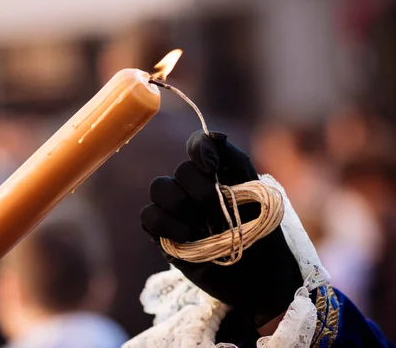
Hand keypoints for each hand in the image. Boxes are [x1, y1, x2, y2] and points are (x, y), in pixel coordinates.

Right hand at [141, 130, 301, 328]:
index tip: (213, 167)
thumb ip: (234, 158)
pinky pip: (149, 216)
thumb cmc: (263, 232)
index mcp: (215, 172)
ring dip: (182, 205)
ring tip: (203, 226)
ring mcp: (177, 211)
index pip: (196, 145)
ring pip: (159, 188)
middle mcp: (192, 187)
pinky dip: (166, 223)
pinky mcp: (164, 235)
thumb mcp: (259, 190)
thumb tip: (213, 135)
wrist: (262, 277)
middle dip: (203, 192)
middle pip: (181, 171)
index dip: (199, 150)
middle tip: (222, 214)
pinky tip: (187, 236)